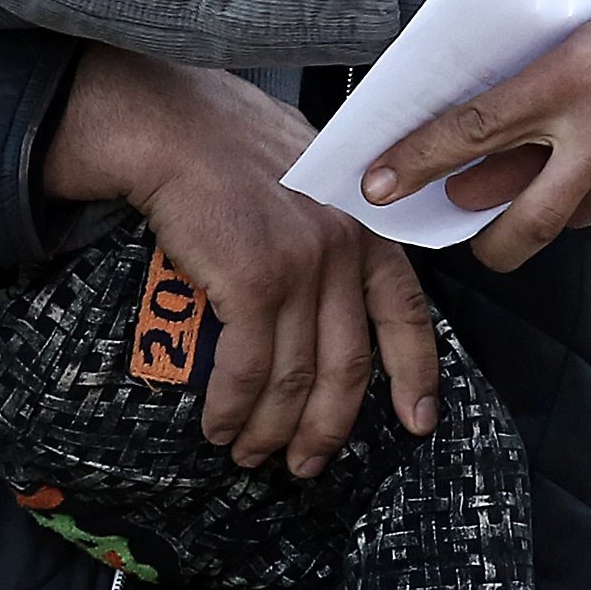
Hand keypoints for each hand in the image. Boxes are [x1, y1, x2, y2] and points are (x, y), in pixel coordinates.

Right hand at [45, 46, 441, 476]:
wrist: (172, 125)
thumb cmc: (223, 143)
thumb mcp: (304, 175)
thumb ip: (326, 223)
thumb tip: (320, 282)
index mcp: (364, 227)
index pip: (406, 314)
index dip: (415, 375)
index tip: (418, 422)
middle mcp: (344, 250)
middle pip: (347, 367)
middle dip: (325, 429)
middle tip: (303, 464)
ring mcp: (303, 268)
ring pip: (296, 378)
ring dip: (270, 429)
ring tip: (248, 452)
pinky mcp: (255, 283)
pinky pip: (247, 369)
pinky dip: (232, 408)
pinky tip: (218, 425)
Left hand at [363, 0, 590, 271]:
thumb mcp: (575, 34)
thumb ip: (523, 91)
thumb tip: (467, 158)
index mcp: (566, 78)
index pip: (470, 130)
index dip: (415, 163)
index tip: (375, 187)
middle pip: (522, 223)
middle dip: (485, 245)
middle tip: (463, 232)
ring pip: (571, 216)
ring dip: (552, 203)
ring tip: (560, 163)